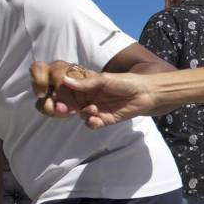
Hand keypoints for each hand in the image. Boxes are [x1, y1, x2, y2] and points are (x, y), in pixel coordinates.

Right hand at [30, 61, 157, 127]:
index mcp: (86, 85)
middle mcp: (87, 97)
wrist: (146, 93)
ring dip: (83, 113)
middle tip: (66, 108)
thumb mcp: (105, 79)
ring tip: (93, 109)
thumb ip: (86, 82)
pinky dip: (91, 123)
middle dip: (65, 106)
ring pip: (79, 114)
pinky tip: (97, 119)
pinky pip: (91, 124)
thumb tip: (65, 80)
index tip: (58, 94)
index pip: (66, 89)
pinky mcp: (103, 120)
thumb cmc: (125, 82)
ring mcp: (95, 109)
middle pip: (69, 104)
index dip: (60, 93)